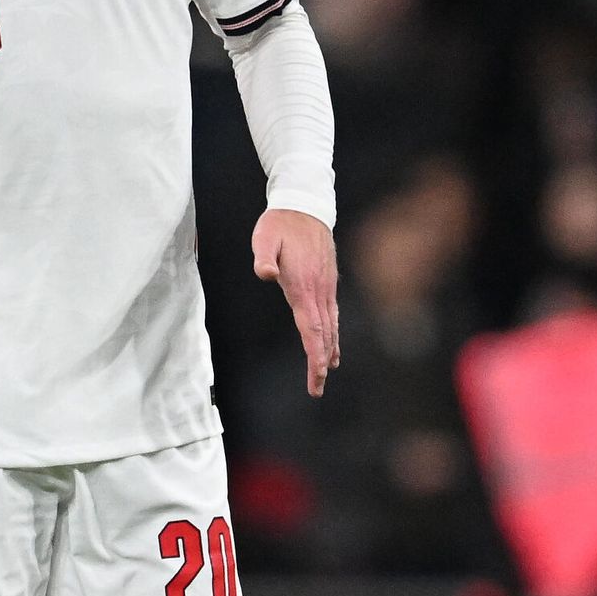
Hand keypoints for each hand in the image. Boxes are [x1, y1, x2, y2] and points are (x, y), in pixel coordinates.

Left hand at [253, 208, 339, 396]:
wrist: (305, 206)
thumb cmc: (279, 223)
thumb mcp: (264, 237)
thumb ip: (263, 257)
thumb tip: (265, 273)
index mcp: (303, 285)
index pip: (311, 327)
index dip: (314, 353)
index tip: (316, 375)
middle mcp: (318, 290)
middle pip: (322, 334)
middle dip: (320, 362)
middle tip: (316, 389)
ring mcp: (326, 287)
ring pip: (330, 326)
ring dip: (328, 350)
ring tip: (326, 373)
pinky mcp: (327, 282)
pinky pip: (332, 314)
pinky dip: (333, 333)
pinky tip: (333, 344)